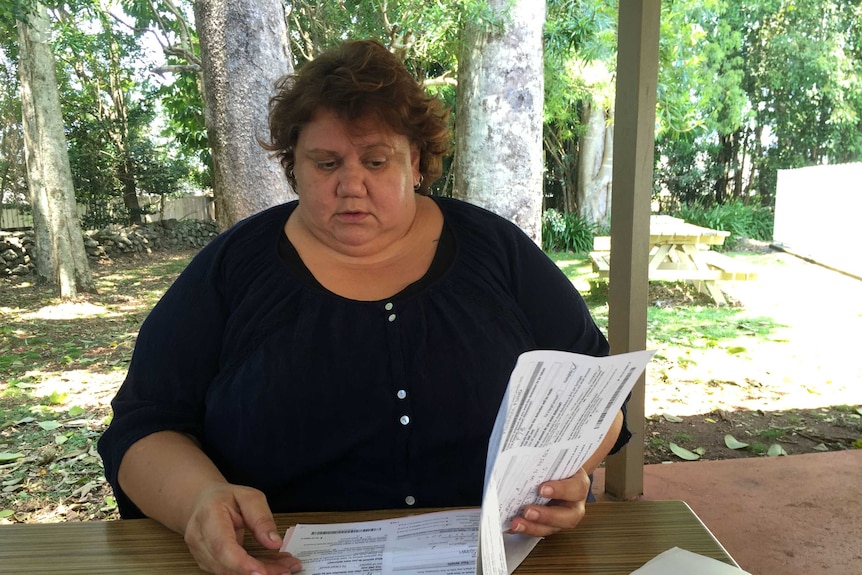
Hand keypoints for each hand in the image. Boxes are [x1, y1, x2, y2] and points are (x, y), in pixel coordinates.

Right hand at [182, 483, 302, 574]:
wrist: (203, 502)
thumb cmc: (225, 498)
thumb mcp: (249, 497)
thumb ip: (261, 518)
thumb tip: (274, 542)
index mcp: (209, 516)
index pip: (222, 547)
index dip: (241, 563)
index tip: (261, 572)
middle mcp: (200, 539)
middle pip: (228, 565)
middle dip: (259, 571)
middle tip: (287, 568)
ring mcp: (201, 554)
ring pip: (231, 572)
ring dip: (260, 572)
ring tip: (285, 566)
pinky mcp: (208, 564)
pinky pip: (232, 572)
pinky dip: (254, 571)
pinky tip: (272, 567)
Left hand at [508, 467, 590, 536]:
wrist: (560, 472)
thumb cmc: (557, 465)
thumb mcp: (556, 460)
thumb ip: (546, 460)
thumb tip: (525, 453)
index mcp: (579, 484)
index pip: (577, 488)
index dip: (561, 490)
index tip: (542, 489)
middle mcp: (574, 504)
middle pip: (569, 517)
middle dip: (547, 516)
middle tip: (528, 511)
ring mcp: (563, 517)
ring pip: (553, 528)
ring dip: (533, 527)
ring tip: (517, 523)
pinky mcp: (550, 524)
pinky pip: (539, 531)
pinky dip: (524, 530)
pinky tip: (511, 526)